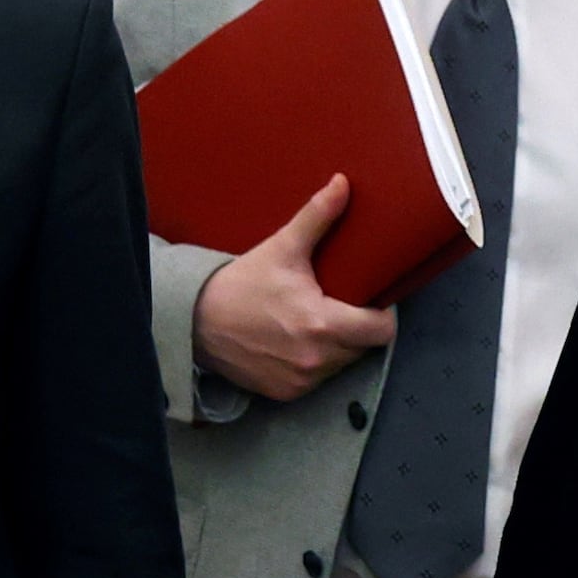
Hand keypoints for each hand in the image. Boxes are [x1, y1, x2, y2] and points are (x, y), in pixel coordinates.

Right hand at [189, 177, 395, 404]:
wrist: (196, 321)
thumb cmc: (242, 284)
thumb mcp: (282, 249)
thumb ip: (317, 218)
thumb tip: (343, 184)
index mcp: (322, 324)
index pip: (382, 331)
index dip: (381, 315)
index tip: (370, 301)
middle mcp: (316, 359)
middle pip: (363, 348)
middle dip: (358, 328)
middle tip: (341, 305)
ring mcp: (301, 381)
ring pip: (342, 365)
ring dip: (338, 348)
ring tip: (318, 322)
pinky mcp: (286, 393)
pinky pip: (317, 380)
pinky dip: (313, 364)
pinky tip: (298, 343)